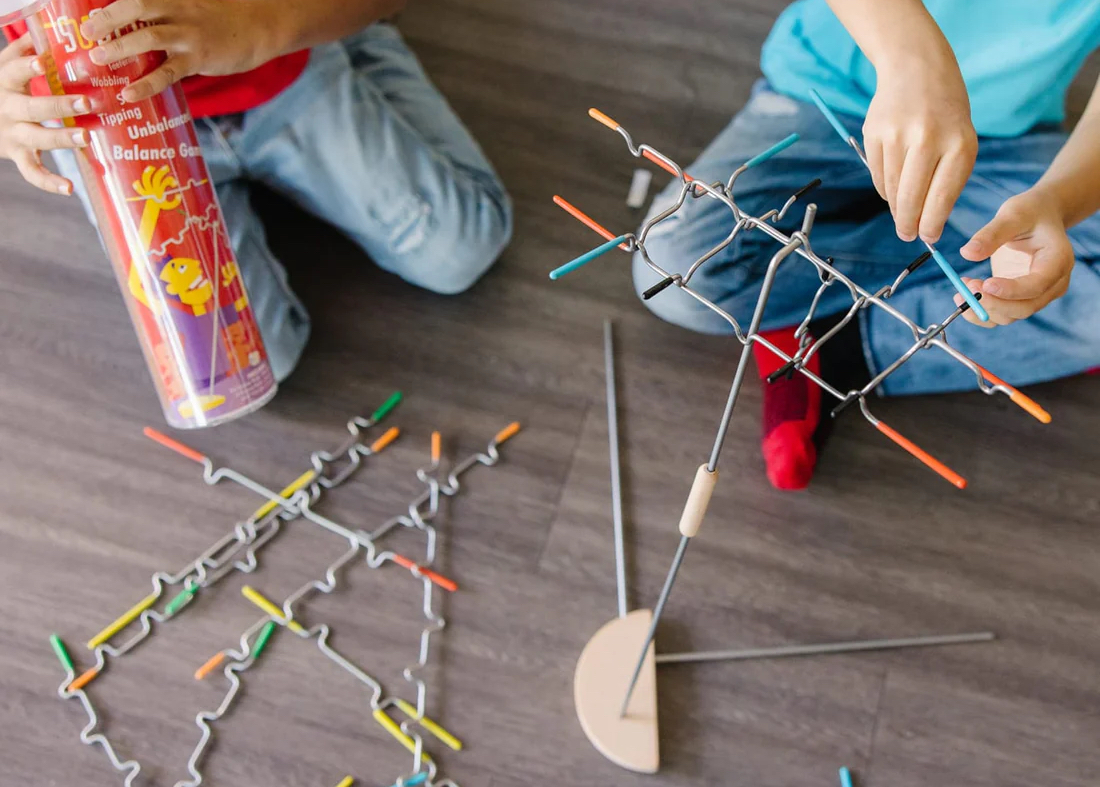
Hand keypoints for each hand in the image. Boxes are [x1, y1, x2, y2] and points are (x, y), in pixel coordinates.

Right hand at [0, 35, 89, 193]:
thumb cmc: (3, 90)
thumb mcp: (4, 68)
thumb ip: (21, 50)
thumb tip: (41, 28)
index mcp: (5, 84)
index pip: (12, 71)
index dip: (24, 65)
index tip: (41, 60)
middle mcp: (8, 110)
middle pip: (33, 107)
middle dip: (59, 104)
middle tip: (87, 100)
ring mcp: (13, 135)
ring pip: (37, 138)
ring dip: (62, 139)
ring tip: (86, 137)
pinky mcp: (18, 156)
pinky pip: (32, 172)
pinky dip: (49, 183)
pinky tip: (70, 189)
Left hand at [80, 0, 278, 102]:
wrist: (261, 26)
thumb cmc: (225, 20)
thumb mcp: (195, 7)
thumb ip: (171, 13)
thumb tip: (142, 32)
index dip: (112, 7)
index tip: (90, 17)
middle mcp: (179, 10)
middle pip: (136, 7)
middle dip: (108, 19)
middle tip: (87, 34)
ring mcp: (189, 34)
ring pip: (147, 36)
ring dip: (119, 47)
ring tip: (98, 59)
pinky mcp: (199, 58)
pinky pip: (167, 73)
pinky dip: (145, 84)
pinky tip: (129, 94)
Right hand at [863, 49, 977, 244]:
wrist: (917, 67)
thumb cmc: (945, 111)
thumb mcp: (961, 139)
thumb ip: (948, 177)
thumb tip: (927, 220)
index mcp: (959, 144)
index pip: (941, 197)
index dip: (932, 223)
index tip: (927, 238)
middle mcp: (928, 139)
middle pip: (912, 198)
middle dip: (908, 223)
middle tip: (907, 235)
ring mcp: (898, 136)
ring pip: (892, 188)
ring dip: (896, 207)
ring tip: (901, 214)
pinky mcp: (875, 133)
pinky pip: (878, 174)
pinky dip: (884, 186)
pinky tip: (892, 187)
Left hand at [956, 188, 1074, 326]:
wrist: (1040, 217)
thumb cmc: (1030, 212)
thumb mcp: (1013, 214)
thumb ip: (991, 234)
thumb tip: (966, 253)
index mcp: (1058, 261)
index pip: (1037, 285)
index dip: (1011, 290)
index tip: (984, 285)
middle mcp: (1052, 284)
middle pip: (1024, 307)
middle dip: (992, 303)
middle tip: (966, 287)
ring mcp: (1037, 294)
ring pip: (1010, 315)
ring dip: (982, 308)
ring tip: (962, 286)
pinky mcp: (1020, 298)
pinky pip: (1001, 314)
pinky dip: (980, 310)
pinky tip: (963, 295)